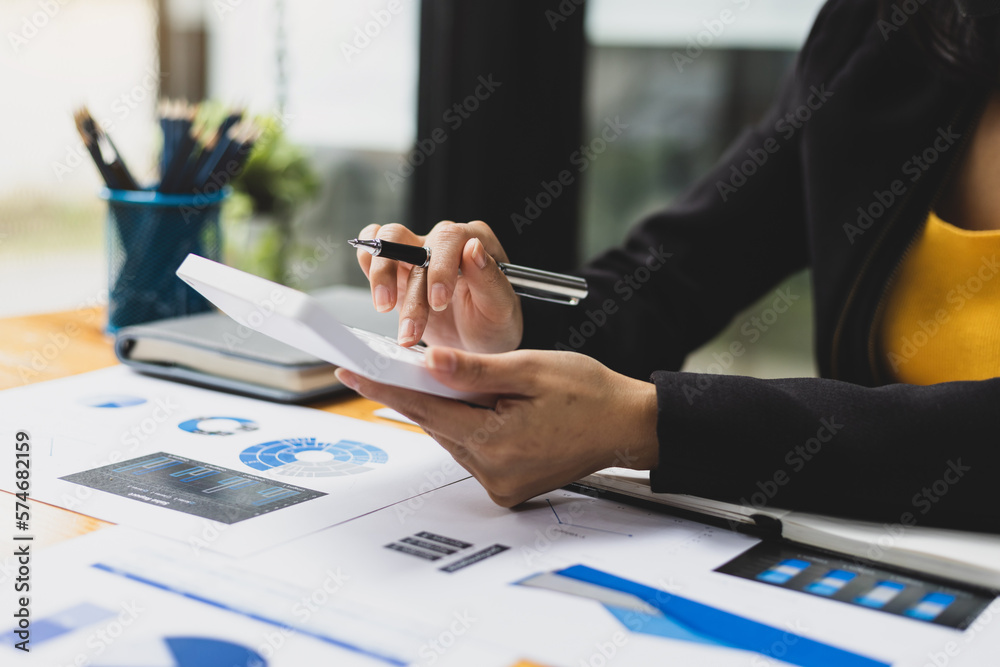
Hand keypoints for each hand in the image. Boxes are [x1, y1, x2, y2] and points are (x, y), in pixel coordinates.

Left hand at [335, 347, 659, 506]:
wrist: (628, 425)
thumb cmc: (590, 394)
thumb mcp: (530, 368)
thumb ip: (475, 370)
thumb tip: (429, 362)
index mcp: (497, 441)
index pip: (424, 409)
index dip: (385, 386)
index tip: (351, 371)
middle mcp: (494, 472)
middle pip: (436, 424)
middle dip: (420, 392)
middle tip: (396, 363)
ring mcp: (501, 484)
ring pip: (452, 437)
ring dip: (448, 408)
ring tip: (461, 379)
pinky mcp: (509, 487)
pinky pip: (471, 450)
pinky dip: (467, 425)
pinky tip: (480, 404)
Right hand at [355, 221, 521, 352]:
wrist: (476, 345)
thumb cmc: (493, 324)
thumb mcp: (500, 309)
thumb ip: (489, 279)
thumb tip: (473, 248)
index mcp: (477, 241)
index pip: (451, 237)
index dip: (440, 267)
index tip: (438, 301)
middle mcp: (444, 242)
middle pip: (411, 238)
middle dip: (404, 281)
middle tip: (410, 322)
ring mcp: (417, 253)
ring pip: (385, 241)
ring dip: (382, 276)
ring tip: (385, 309)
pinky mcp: (397, 270)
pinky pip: (372, 252)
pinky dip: (368, 267)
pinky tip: (379, 295)